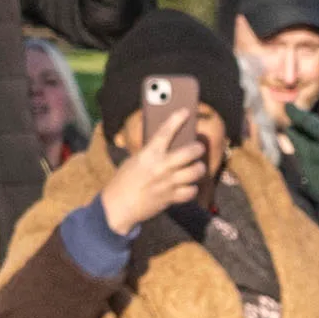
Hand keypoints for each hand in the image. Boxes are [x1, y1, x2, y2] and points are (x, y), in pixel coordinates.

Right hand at [97, 114, 210, 238]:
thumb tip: (166, 145)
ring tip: (197, 167)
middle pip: (189, 153)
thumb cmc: (124, 180)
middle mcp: (161, 167)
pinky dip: (192, 188)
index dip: (176, 120)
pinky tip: (189, 186)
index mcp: (149, 154)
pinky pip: (191, 191)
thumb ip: (151, 153)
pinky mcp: (171, 198)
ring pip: (195, 172)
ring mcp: (168, 183)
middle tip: (199, 147)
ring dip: (199, 168)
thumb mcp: (135, 160)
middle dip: (198, 148)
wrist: (119, 206)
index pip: (165, 132)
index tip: (186, 112)